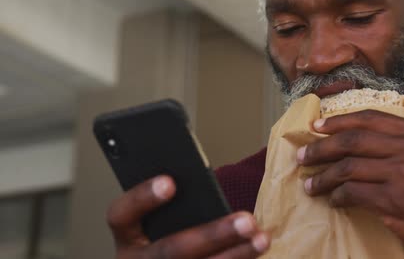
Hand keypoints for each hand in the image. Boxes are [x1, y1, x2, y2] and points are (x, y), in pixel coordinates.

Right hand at [106, 175, 269, 257]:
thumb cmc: (168, 231)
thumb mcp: (161, 216)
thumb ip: (175, 200)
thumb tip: (202, 174)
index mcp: (127, 236)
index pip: (121, 215)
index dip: (142, 198)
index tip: (169, 182)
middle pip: (170, 251)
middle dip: (212, 236)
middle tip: (246, 220)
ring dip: (234, 255)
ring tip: (261, 238)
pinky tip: (256, 252)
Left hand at [297, 110, 403, 256]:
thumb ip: (400, 140)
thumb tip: (358, 136)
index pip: (367, 118)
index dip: (337, 121)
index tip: (315, 127)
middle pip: (351, 141)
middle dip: (320, 148)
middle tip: (303, 156)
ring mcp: (400, 173)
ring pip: (347, 168)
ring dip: (323, 177)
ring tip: (311, 185)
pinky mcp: (393, 200)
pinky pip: (353, 193)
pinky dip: (338, 197)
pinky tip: (334, 201)